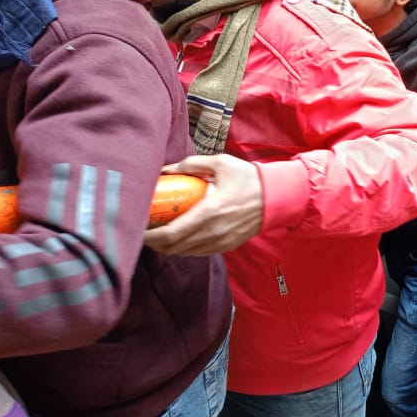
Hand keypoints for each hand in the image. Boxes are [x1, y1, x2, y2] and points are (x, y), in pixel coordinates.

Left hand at [143, 154, 264, 255]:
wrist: (277, 196)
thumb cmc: (248, 178)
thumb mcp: (221, 163)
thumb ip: (191, 164)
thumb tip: (166, 169)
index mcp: (209, 212)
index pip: (171, 234)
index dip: (151, 236)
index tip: (139, 230)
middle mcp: (213, 232)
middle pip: (174, 247)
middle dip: (155, 243)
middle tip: (144, 232)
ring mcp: (220, 242)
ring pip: (185, 253)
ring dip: (168, 247)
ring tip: (159, 235)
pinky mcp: (227, 246)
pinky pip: (198, 252)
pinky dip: (184, 248)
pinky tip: (180, 238)